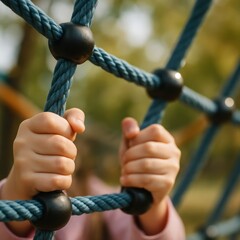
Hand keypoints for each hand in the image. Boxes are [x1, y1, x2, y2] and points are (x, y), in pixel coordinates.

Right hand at [2, 108, 84, 200]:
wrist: (26, 179)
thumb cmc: (50, 147)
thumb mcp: (61, 127)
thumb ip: (74, 116)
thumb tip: (80, 127)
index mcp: (28, 126)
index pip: (51, 121)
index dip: (66, 129)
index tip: (66, 136)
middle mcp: (22, 142)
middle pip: (60, 145)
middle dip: (71, 151)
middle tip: (65, 155)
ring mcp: (22, 162)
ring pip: (62, 165)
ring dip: (69, 168)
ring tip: (61, 167)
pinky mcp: (27, 181)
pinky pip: (59, 181)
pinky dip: (65, 181)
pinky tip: (58, 179)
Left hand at [119, 117, 180, 233]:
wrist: (141, 188)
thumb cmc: (136, 160)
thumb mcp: (130, 142)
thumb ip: (129, 128)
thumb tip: (132, 132)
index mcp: (167, 139)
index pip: (155, 131)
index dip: (138, 138)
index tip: (131, 145)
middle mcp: (174, 152)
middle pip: (149, 147)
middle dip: (130, 154)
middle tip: (124, 161)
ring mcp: (173, 168)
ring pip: (146, 164)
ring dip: (129, 168)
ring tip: (124, 170)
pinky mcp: (168, 183)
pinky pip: (146, 179)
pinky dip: (131, 179)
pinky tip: (125, 180)